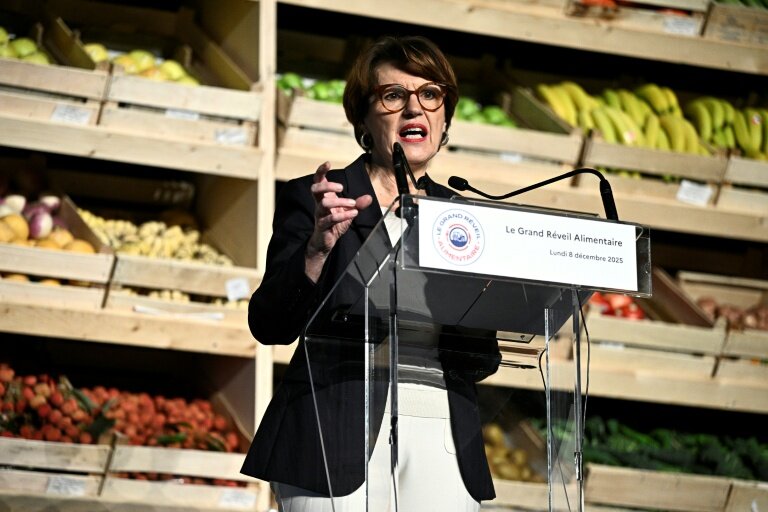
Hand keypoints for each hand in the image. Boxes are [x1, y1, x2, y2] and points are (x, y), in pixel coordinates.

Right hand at [305, 162, 371, 281]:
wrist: (326, 241)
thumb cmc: (334, 223)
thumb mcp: (348, 212)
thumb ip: (358, 204)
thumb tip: (369, 197)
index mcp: (324, 197)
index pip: (318, 181)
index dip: (321, 171)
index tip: (327, 163)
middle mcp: (319, 204)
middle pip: (315, 189)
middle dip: (327, 185)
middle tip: (341, 187)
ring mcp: (320, 215)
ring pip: (323, 204)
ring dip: (340, 202)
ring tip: (352, 203)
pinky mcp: (322, 226)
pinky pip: (331, 219)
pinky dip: (343, 215)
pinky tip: (353, 213)